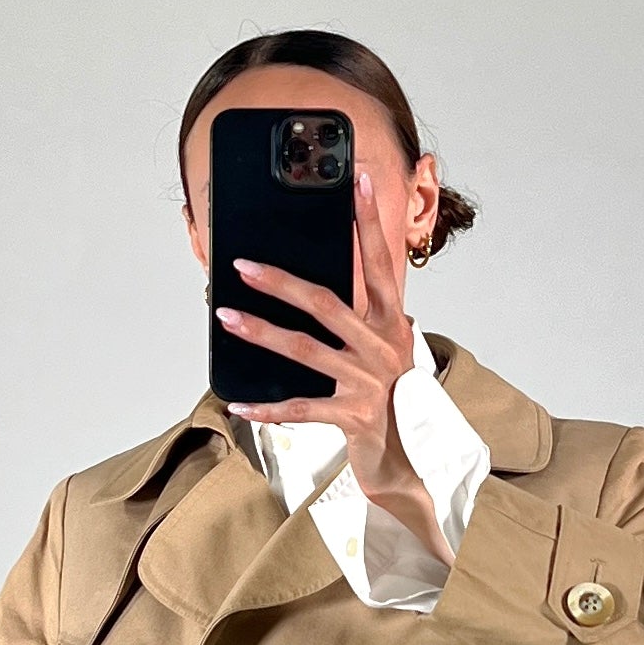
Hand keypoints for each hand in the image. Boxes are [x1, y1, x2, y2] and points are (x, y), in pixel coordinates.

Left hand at [214, 168, 451, 565]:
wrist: (415, 464)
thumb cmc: (398, 405)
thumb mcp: (389, 354)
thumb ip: (368, 322)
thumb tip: (333, 295)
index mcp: (393, 325)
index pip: (379, 264)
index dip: (369, 221)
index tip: (356, 180)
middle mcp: (381, 348)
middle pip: (326, 303)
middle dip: (281, 281)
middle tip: (244, 265)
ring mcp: (367, 383)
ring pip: (305, 350)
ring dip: (261, 332)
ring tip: (228, 317)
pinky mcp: (353, 418)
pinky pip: (301, 409)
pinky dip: (267, 408)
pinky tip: (238, 403)